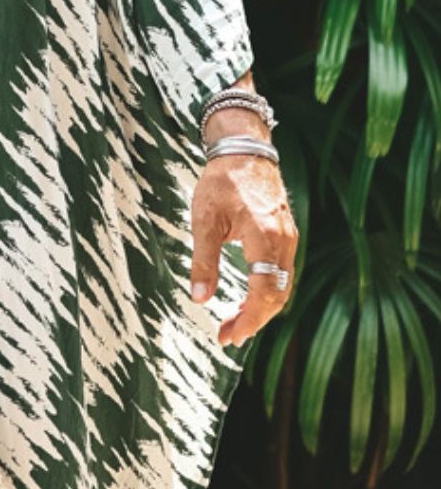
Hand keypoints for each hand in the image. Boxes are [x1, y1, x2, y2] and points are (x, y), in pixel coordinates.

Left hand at [189, 154, 297, 346]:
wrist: (245, 151)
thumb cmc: (222, 182)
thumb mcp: (204, 221)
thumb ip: (203, 262)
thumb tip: (199, 298)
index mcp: (265, 238)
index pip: (264, 292)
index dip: (249, 319)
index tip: (231, 337)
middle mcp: (284, 241)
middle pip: (277, 295)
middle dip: (254, 321)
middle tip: (228, 338)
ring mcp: (289, 238)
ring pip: (282, 286)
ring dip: (260, 309)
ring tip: (234, 325)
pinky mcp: (286, 236)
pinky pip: (281, 273)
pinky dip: (266, 292)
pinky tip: (246, 301)